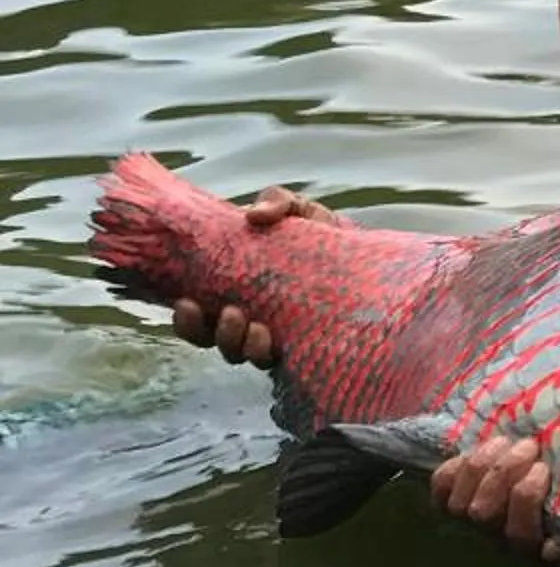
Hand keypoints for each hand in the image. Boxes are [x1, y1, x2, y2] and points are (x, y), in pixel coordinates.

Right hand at [169, 187, 338, 369]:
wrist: (366, 254)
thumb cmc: (321, 232)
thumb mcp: (298, 211)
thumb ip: (277, 203)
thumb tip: (254, 215)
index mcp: (235, 290)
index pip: (197, 317)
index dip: (186, 320)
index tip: (187, 303)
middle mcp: (250, 318)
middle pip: (213, 342)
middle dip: (213, 335)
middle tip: (233, 313)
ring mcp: (277, 335)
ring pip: (244, 355)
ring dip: (242, 346)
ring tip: (259, 329)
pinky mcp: (306, 346)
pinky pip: (282, 364)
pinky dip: (272, 354)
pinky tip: (279, 342)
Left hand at [427, 435, 559, 563]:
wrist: (538, 478)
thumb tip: (554, 549)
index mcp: (532, 546)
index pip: (520, 534)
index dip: (526, 500)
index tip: (544, 469)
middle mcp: (497, 539)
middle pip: (485, 514)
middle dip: (504, 474)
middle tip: (529, 446)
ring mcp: (469, 523)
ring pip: (460, 503)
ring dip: (481, 466)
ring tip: (506, 442)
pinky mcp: (449, 503)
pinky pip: (439, 490)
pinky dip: (452, 470)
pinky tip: (474, 453)